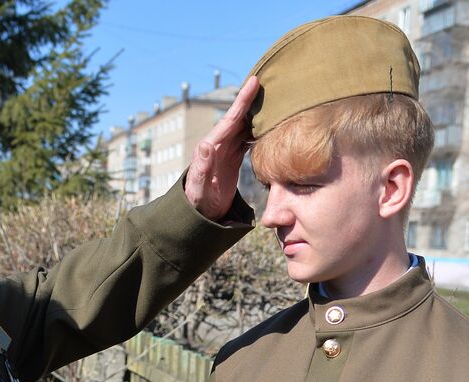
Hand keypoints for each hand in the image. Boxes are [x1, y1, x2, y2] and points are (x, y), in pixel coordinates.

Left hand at [184, 76, 259, 220]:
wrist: (200, 214)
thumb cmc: (199, 202)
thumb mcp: (200, 186)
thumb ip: (201, 165)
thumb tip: (205, 144)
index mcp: (211, 146)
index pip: (230, 119)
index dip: (242, 100)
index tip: (254, 81)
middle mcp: (217, 144)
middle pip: (237, 117)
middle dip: (250, 99)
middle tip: (265, 80)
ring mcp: (224, 150)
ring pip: (242, 126)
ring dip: (255, 112)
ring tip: (270, 98)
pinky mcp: (231, 158)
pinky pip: (245, 138)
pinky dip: (256, 129)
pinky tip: (267, 123)